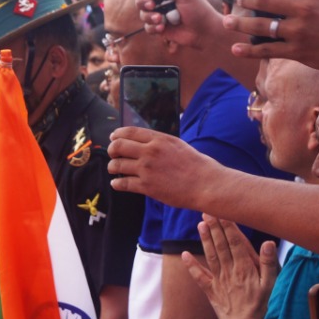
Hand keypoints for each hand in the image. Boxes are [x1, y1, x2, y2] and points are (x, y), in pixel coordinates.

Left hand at [107, 126, 226, 206]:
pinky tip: (117, 183)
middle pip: (118, 146)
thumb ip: (160, 143)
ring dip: (112, 167)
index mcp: (159, 139)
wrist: (206, 184)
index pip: (129, 132)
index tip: (113, 138)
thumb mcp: (178, 145)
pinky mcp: (146, 186)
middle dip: (112, 151)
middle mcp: (150, 152)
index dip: (117, 135)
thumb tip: (145, 142)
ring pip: (117, 165)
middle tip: (113, 155)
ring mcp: (146, 169)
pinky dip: (116, 183)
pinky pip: (122, 183)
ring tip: (115, 169)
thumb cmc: (197, 165)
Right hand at [132, 0, 228, 49]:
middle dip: (143, 2)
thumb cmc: (198, 9)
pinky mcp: (159, 27)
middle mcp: (162, 0)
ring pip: (142, 13)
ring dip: (150, 17)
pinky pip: (147, 27)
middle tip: (152, 6)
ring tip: (161, 20)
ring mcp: (159, 13)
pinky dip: (153, 28)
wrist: (203, 31)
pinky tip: (163, 28)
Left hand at [181, 215, 277, 318]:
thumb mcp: (272, 285)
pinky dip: (191, 265)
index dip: (228, 227)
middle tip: (207, 210)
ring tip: (200, 224)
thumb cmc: (263, 307)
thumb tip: (267, 242)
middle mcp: (230, 272)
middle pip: (221, 246)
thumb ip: (269, 263)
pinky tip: (184, 254)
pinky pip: (199, 276)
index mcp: (245, 268)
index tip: (223, 211)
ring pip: (211, 256)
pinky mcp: (211, 291)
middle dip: (214, 227)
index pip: (235, 243)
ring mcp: (219, 281)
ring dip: (205, 240)